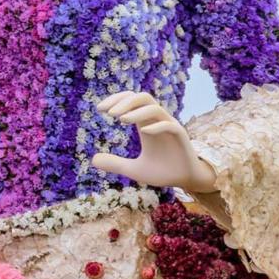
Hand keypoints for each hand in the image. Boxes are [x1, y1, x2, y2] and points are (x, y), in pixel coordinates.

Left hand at [90, 92, 215, 194]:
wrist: (186, 180)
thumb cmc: (162, 172)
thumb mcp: (134, 170)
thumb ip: (116, 163)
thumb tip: (93, 160)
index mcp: (146, 124)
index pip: (131, 101)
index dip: (116, 100)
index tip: (100, 109)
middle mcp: (157, 121)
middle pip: (142, 98)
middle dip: (125, 101)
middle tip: (109, 113)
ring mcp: (170, 127)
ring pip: (155, 108)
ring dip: (137, 111)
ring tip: (122, 120)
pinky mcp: (181, 137)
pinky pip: (169, 125)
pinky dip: (156, 126)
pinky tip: (143, 131)